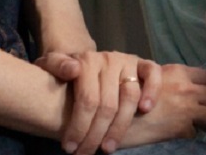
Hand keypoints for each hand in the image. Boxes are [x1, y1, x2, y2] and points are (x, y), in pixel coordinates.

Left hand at [35, 49, 159, 153]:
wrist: (85, 61)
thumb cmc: (66, 71)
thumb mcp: (51, 64)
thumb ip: (56, 65)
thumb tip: (73, 70)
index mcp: (87, 61)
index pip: (87, 99)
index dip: (79, 127)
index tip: (70, 148)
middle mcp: (109, 60)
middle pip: (107, 104)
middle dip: (95, 135)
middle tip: (86, 154)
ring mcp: (129, 62)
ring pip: (130, 96)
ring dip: (120, 126)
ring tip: (108, 147)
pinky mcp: (144, 64)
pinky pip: (154, 74)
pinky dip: (152, 91)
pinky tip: (145, 110)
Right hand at [118, 64, 205, 145]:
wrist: (111, 113)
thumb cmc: (128, 94)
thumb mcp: (152, 77)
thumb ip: (172, 80)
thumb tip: (190, 88)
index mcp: (180, 72)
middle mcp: (186, 88)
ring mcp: (185, 108)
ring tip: (195, 126)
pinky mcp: (180, 128)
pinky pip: (195, 133)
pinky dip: (188, 134)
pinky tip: (175, 133)